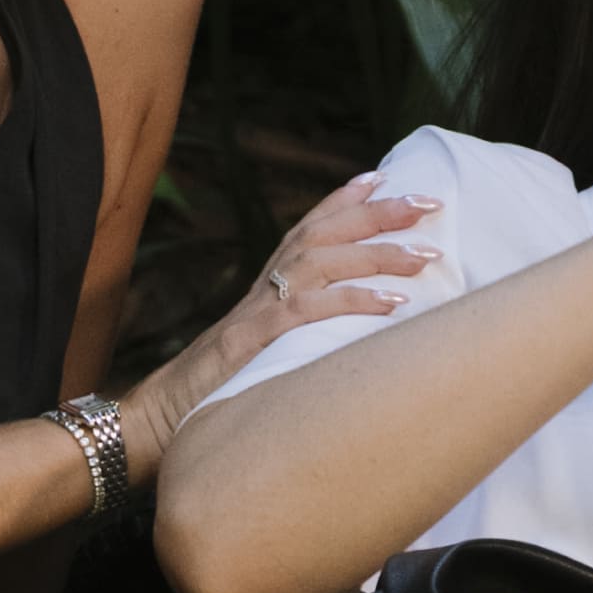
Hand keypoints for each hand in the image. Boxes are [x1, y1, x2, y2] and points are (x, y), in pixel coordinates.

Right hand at [130, 174, 431, 441]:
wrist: (163, 415)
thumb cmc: (219, 387)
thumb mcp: (264, 347)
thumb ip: (298, 325)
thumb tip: (350, 325)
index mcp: (267, 284)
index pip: (309, 226)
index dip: (344, 198)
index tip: (384, 177)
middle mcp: (263, 286)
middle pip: (324, 233)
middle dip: (379, 214)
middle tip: (429, 203)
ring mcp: (257, 310)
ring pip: (322, 263)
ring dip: (377, 255)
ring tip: (426, 256)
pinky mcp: (253, 340)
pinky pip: (306, 310)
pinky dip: (351, 301)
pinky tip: (391, 304)